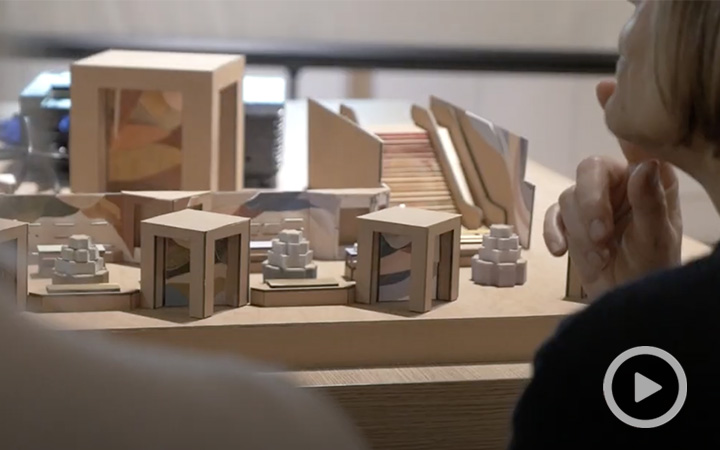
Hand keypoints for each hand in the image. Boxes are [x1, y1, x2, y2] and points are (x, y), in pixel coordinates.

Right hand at [544, 80, 682, 298]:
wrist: (625, 299)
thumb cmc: (651, 269)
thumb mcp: (658, 239)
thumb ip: (651, 203)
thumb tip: (644, 167)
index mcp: (649, 180)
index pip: (634, 140)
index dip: (617, 112)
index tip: (603, 87)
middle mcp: (619, 184)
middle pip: (589, 170)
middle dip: (591, 205)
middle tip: (601, 236)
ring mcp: (594, 203)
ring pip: (569, 197)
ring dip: (580, 231)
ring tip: (600, 257)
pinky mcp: (571, 222)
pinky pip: (552, 217)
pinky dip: (553, 234)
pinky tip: (560, 252)